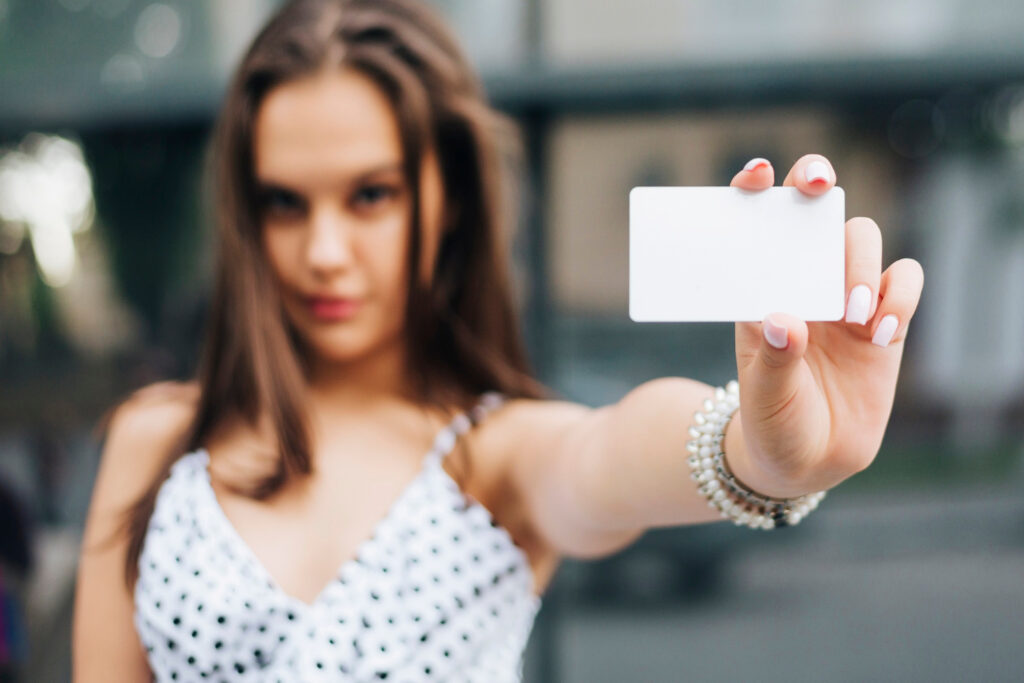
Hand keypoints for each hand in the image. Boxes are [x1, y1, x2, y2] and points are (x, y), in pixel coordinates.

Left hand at [723, 155, 923, 497]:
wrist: (808, 460)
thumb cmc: (772, 420)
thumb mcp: (763, 397)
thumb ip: (774, 361)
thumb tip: (787, 319)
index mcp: (759, 286)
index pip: (756, 221)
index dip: (758, 187)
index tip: (759, 176)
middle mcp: (801, 279)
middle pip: (815, 209)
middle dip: (816, 185)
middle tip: (817, 191)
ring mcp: (846, 296)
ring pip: (862, 240)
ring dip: (862, 264)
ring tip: (854, 317)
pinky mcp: (887, 318)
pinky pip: (905, 280)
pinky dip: (901, 296)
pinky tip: (881, 334)